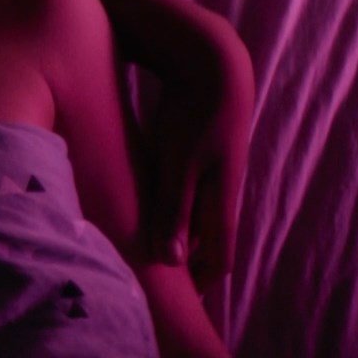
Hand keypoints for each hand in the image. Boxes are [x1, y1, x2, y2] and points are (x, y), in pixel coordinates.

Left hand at [135, 16, 253, 287]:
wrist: (208, 60)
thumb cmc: (192, 112)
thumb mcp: (179, 163)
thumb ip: (174, 209)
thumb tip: (170, 262)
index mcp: (221, 197)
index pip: (219, 253)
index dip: (202, 279)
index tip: (180, 297)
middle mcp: (218, 186)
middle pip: (202, 235)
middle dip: (181, 256)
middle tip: (152, 276)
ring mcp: (207, 166)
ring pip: (188, 209)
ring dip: (168, 227)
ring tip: (140, 244)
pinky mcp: (191, 146)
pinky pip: (176, 185)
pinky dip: (161, 200)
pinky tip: (136, 200)